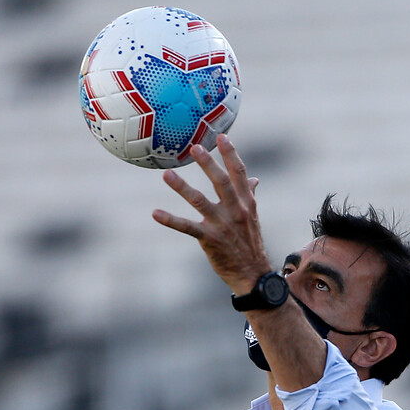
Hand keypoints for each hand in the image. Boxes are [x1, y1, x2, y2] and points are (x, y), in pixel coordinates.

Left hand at [152, 135, 270, 295]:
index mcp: (246, 202)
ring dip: (182, 187)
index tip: (221, 136)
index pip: (240, 172)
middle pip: (221, 181)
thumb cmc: (250, 243)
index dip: (231, 153)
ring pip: (200, 201)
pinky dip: (170, 220)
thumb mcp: (253, 217)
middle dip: (208, 163)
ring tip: (166, 174)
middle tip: (195, 147)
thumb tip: (254, 179)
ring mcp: (222, 225)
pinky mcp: (209, 239)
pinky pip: (187, 227)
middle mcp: (236, 210)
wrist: (252, 273)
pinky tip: (155, 213)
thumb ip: (249, 195)